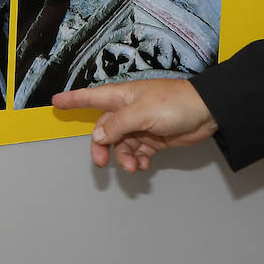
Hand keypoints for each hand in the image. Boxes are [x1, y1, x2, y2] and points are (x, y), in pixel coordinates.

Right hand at [52, 78, 217, 171]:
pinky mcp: (154, 137)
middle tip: (102, 164)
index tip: (55, 102)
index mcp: (124, 96)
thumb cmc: (175, 103)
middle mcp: (130, 109)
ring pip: (121, 145)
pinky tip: (144, 165)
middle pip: (105, 130)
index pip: (93, 97)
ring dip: (124, 158)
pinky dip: (137, 160)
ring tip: (134, 166)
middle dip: (101, 148)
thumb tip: (97, 138)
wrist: (207, 112)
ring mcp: (142, 124)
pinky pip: (137, 152)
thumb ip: (117, 125)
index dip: (74, 99)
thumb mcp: (142, 112)